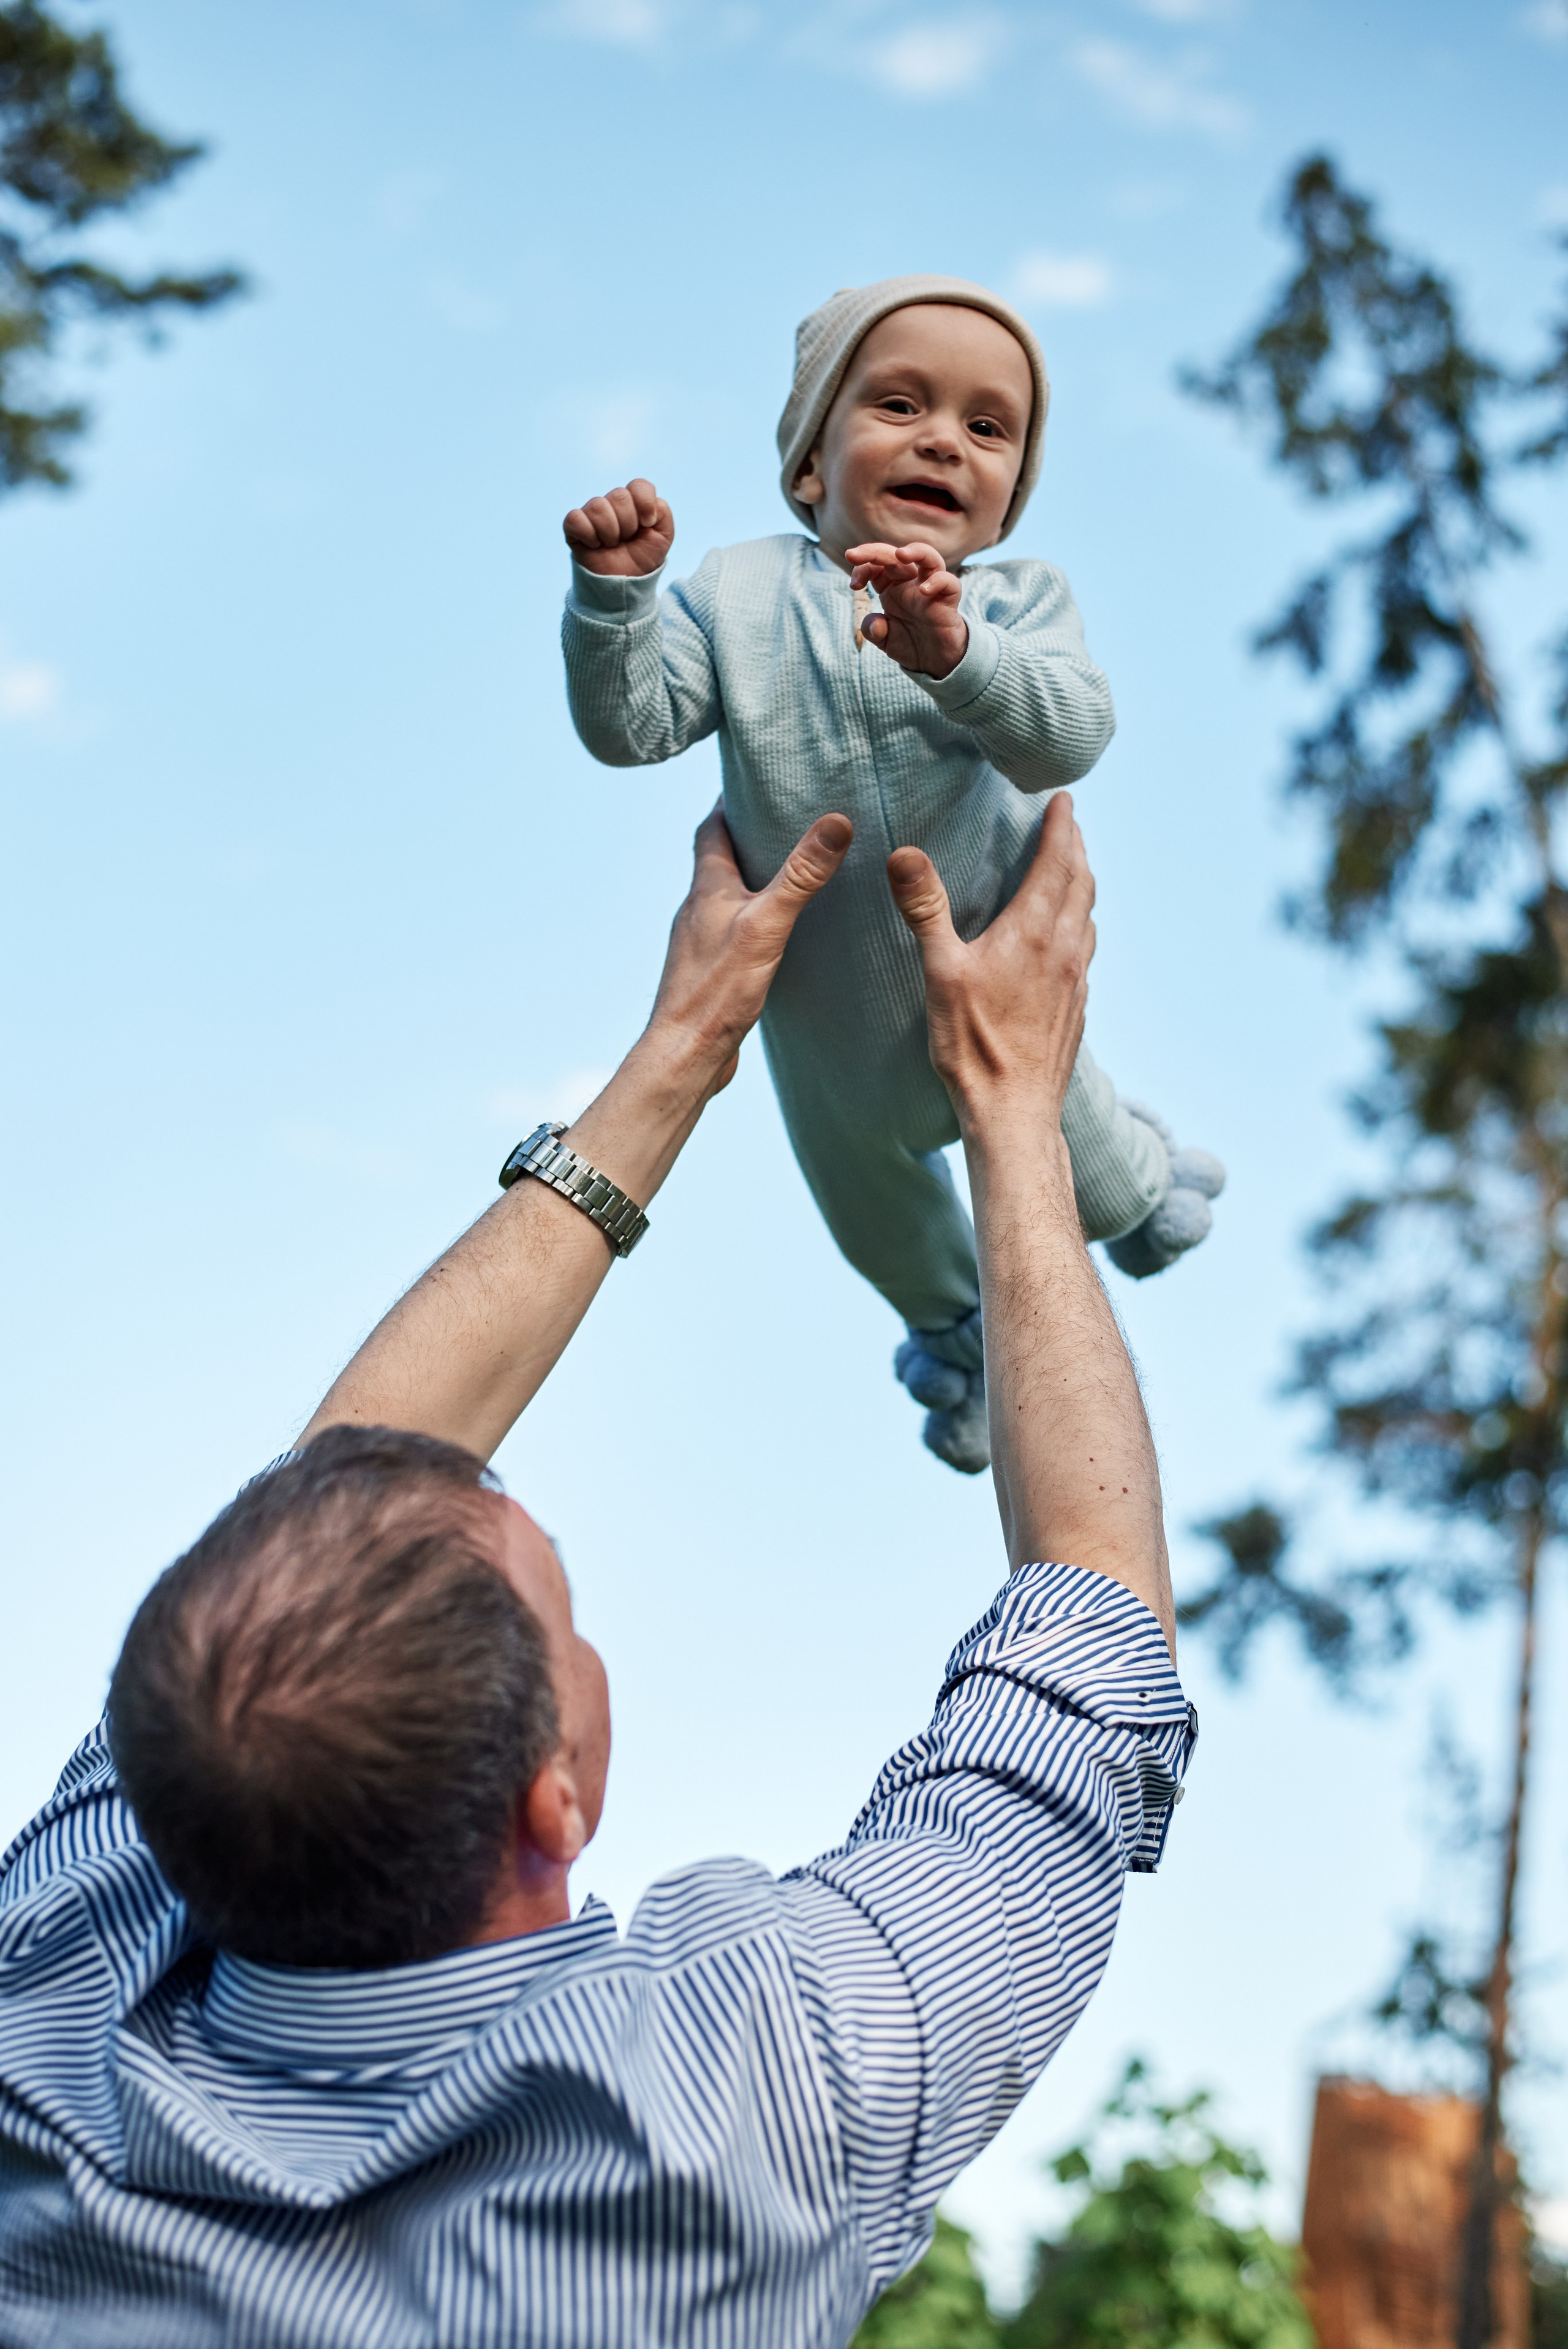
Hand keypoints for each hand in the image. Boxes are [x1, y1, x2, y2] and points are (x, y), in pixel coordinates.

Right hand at [563, 477, 673, 576]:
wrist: (625, 585)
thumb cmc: (642, 559)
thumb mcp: (663, 538)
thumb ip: (663, 513)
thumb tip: (650, 502)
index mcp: (634, 503)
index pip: (639, 485)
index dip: (645, 502)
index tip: (647, 524)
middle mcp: (612, 504)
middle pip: (620, 496)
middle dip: (628, 523)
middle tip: (627, 539)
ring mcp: (592, 514)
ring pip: (598, 506)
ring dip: (610, 531)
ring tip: (612, 545)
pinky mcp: (573, 527)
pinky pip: (575, 518)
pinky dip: (588, 534)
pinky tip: (595, 545)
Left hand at [646, 804, 852, 1100]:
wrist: (686, 1054)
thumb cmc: (715, 991)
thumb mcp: (767, 925)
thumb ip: (800, 875)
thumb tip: (836, 822)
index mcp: (706, 888)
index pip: (712, 827)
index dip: (732, 800)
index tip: (758, 779)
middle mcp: (699, 908)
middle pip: (720, 857)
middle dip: (750, 834)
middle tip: (787, 817)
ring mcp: (703, 940)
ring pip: (729, 895)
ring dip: (755, 877)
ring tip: (793, 867)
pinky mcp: (712, 970)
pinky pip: (736, 928)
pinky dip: (758, 916)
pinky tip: (782, 929)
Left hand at [846, 540, 968, 679]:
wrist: (934, 662)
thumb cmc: (910, 644)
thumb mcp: (884, 640)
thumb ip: (874, 631)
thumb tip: (875, 624)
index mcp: (892, 588)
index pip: (876, 567)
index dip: (862, 569)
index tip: (854, 585)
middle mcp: (910, 584)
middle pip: (896, 556)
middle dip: (873, 551)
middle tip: (853, 554)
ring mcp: (931, 590)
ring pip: (929, 558)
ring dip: (916, 551)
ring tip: (901, 554)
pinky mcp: (948, 601)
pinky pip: (950, 583)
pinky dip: (939, 581)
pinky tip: (924, 590)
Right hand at [887, 791, 1093, 1131]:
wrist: (1015, 1111)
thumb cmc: (975, 1045)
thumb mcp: (941, 972)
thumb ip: (926, 909)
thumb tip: (904, 856)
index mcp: (1036, 932)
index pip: (1058, 861)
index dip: (1062, 826)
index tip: (1063, 800)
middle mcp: (1066, 950)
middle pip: (1082, 883)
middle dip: (1076, 848)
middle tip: (1068, 825)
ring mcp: (1076, 980)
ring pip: (1088, 917)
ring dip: (1081, 885)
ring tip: (1070, 871)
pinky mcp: (1076, 1007)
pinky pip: (1085, 951)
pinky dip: (1078, 924)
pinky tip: (1064, 937)